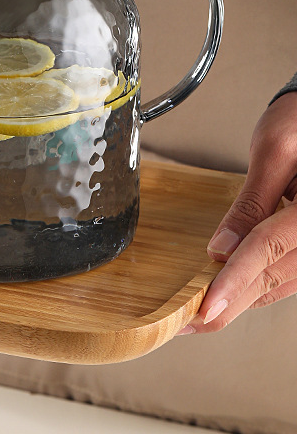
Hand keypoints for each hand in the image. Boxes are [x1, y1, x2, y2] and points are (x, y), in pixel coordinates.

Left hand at [182, 91, 296, 333]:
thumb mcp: (275, 150)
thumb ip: (251, 201)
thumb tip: (221, 246)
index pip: (268, 250)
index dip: (233, 282)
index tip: (205, 307)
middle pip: (275, 277)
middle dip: (230, 304)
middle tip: (187, 323)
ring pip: (282, 282)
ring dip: (241, 301)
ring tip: (199, 316)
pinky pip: (289, 274)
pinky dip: (256, 286)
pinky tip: (229, 294)